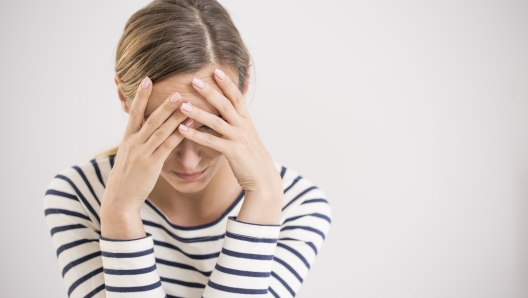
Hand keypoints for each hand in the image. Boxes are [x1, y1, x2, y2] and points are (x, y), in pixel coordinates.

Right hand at [101, 77, 189, 236]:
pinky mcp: (151, 165)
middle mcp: (134, 143)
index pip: (134, 112)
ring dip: (174, 115)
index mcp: (128, 138)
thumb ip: (137, 140)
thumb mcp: (128, 155)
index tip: (147, 79)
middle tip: (176, 89)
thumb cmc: (127, 177)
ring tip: (186, 102)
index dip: (140, 95)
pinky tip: (189, 125)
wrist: (120, 199)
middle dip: (163, 103)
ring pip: (160, 130)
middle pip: (150, 118)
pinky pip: (167, 146)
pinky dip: (178, 134)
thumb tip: (145, 127)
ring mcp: (142, 153)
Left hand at [178, 69, 282, 223]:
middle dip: (210, 91)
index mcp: (246, 120)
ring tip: (182, 104)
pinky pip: (211, 141)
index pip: (236, 96)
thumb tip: (231, 110)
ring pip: (216, 121)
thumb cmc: (251, 156)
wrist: (262, 177)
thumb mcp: (247, 135)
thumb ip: (238, 121)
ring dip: (198, 112)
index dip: (227, 83)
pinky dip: (195, 135)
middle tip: (194, 80)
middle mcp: (243, 126)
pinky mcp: (232, 152)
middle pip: (225, 104)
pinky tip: (182, 130)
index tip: (216, 70)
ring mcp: (238, 138)